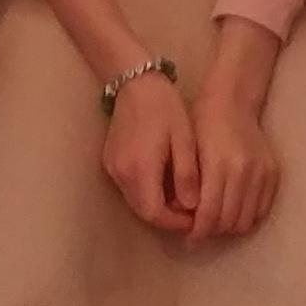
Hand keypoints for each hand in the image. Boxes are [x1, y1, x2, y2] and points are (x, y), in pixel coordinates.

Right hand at [99, 68, 201, 233]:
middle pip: (143, 212)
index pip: (154, 213)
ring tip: (181, 195)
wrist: (135, 83)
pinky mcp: (109, 162)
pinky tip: (163, 182)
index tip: (195, 218)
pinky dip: (147, 193)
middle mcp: (121, 174)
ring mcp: (112, 168)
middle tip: (191, 210)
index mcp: (140, 168)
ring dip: (157, 206)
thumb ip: (187, 175)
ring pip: (135, 202)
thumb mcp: (184, 139)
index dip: (176, 222)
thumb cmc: (164, 108)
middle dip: (168, 217)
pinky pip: (129, 188)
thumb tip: (192, 206)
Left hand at [189, 81, 281, 242]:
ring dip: (230, 228)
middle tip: (200, 234)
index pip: (209, 214)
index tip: (189, 240)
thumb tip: (183, 218)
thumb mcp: (188, 152)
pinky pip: (261, 210)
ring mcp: (262, 173)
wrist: (232, 102)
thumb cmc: (202, 124)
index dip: (198, 232)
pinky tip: (233, 212)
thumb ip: (187, 186)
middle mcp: (244, 172)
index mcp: (219, 165)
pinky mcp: (273, 174)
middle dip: (212, 232)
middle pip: (228, 221)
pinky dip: (247, 217)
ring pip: (247, 220)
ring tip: (216, 224)